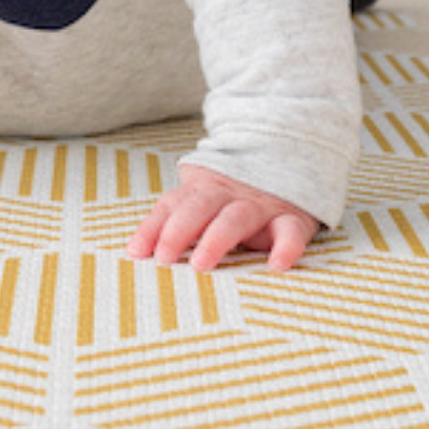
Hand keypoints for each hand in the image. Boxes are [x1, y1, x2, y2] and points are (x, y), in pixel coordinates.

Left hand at [127, 163, 317, 272]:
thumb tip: (135, 253)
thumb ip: (173, 223)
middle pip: (199, 206)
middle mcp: (228, 195)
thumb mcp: (203, 204)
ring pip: (237, 217)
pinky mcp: (292, 218)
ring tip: (201, 265)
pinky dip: (286, 247)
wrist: (288, 163)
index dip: (152, 227)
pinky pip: (291, 231)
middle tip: (165, 259)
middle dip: (178, 231)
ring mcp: (261, 205)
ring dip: (217, 238)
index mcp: (202, 191)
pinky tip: (277, 265)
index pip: (171, 205)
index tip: (136, 253)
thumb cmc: (233, 200)